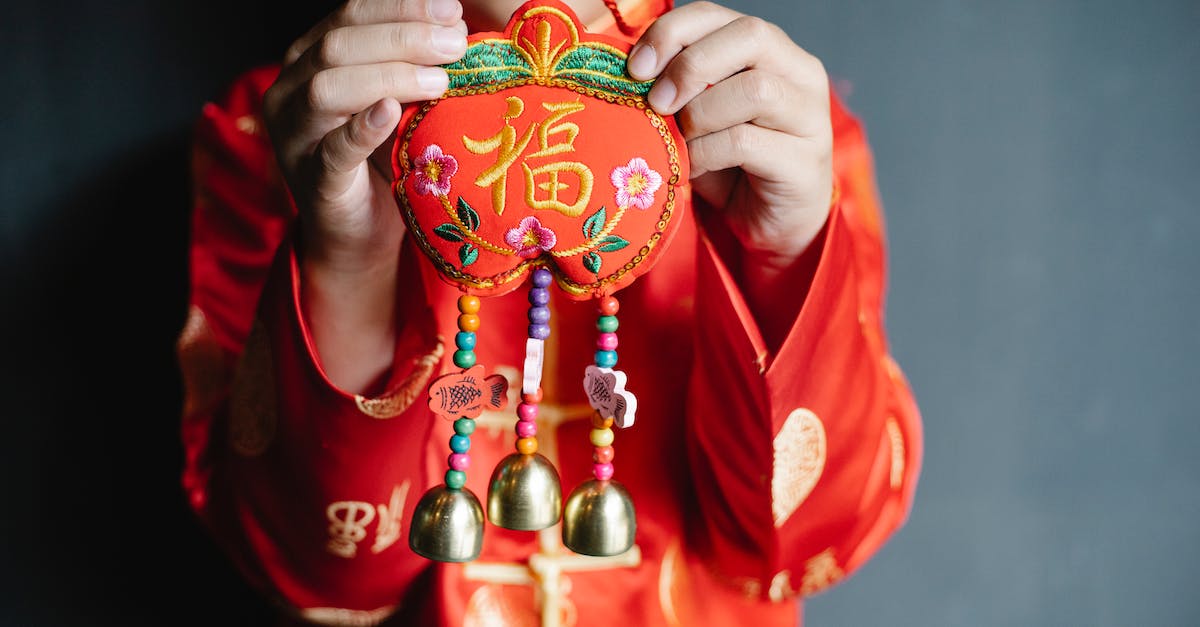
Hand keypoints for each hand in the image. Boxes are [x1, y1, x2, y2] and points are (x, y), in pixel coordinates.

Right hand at [263, 0, 466, 271]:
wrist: (360, 235)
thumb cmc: (383, 160)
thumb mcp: (398, 101)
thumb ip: (412, 64)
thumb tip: (459, 26)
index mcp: (310, 59)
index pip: (351, 15)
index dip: (401, 7)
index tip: (451, 10)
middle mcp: (290, 90)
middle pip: (339, 45)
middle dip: (403, 37)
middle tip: (455, 44)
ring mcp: (295, 137)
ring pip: (326, 88)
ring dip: (389, 76)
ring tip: (439, 81)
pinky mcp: (313, 181)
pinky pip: (332, 150)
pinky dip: (361, 128)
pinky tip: (392, 111)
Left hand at [627, 2, 832, 268]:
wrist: (770, 224)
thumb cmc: (729, 164)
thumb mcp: (698, 115)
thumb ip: (678, 87)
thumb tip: (631, 71)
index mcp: (769, 49)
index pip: (718, 15)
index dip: (673, 31)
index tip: (636, 67)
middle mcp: (799, 72)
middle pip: (751, 35)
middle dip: (690, 65)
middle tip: (656, 101)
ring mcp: (809, 116)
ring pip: (755, 89)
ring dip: (701, 113)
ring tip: (679, 140)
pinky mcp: (804, 161)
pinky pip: (746, 143)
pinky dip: (706, 153)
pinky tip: (692, 168)